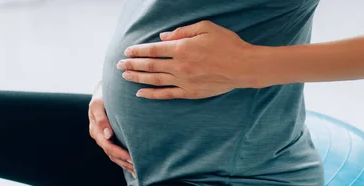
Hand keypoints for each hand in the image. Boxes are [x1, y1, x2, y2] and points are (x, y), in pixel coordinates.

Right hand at [88, 83, 135, 177]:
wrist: (104, 89)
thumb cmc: (102, 94)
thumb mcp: (98, 103)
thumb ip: (101, 118)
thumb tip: (107, 136)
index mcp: (95, 129)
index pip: (107, 146)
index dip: (119, 153)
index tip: (132, 158)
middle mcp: (98, 135)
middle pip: (111, 153)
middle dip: (124, 162)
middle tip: (138, 168)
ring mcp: (104, 137)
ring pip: (113, 155)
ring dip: (124, 163)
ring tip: (137, 170)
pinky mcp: (110, 136)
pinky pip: (115, 151)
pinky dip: (124, 159)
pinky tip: (133, 164)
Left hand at [118, 20, 257, 99]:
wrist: (244, 67)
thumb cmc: (227, 44)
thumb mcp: (205, 28)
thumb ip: (182, 31)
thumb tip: (163, 37)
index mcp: (182, 48)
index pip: (153, 50)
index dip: (138, 51)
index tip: (127, 52)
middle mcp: (179, 66)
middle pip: (150, 66)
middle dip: (132, 65)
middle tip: (119, 66)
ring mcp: (184, 81)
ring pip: (154, 81)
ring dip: (138, 79)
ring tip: (125, 77)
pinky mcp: (190, 92)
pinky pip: (167, 95)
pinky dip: (152, 95)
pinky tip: (141, 94)